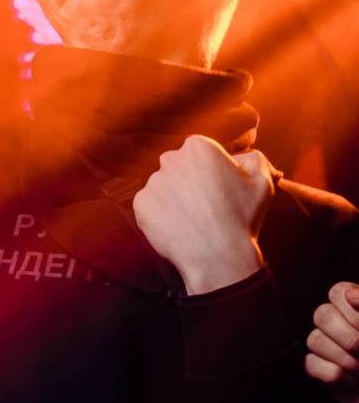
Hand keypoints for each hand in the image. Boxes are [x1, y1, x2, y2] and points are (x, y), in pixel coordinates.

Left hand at [133, 136, 274, 294]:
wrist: (218, 255)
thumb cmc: (242, 217)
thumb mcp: (262, 181)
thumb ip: (254, 158)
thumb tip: (243, 156)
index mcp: (198, 147)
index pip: (200, 152)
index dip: (211, 171)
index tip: (220, 188)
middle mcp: (170, 159)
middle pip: (179, 167)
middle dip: (189, 180)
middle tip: (205, 205)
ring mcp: (153, 182)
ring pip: (163, 186)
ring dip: (174, 198)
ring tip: (193, 219)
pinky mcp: (140, 204)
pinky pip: (150, 205)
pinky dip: (161, 215)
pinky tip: (178, 226)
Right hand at [307, 282, 358, 402]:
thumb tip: (349, 294)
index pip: (338, 292)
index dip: (351, 310)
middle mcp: (343, 326)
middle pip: (322, 314)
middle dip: (348, 337)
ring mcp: (330, 349)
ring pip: (314, 339)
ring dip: (344, 359)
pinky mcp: (321, 372)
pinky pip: (310, 364)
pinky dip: (333, 375)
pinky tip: (353, 383)